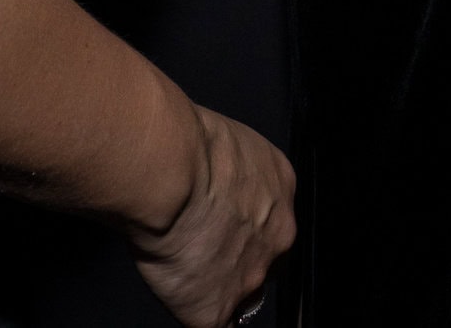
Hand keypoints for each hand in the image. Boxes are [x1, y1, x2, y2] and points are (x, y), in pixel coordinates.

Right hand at [129, 103, 296, 327]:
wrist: (169, 174)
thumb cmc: (187, 146)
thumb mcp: (225, 141)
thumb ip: (230, 171)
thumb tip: (212, 181)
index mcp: (281, 185)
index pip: (271, 217)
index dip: (244, 224)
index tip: (224, 222)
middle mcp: (278, 234)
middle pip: (264, 256)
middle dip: (238, 256)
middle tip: (203, 243)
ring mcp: (250, 276)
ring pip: (240, 291)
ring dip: (216, 281)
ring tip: (184, 260)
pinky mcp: (215, 309)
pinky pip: (212, 321)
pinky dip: (197, 311)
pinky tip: (183, 293)